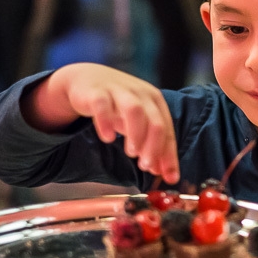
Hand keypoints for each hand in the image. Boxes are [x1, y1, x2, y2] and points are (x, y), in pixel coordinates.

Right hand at [23, 63, 179, 183]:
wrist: (87, 80)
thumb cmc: (116, 104)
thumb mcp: (137, 123)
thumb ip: (150, 145)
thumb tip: (161, 172)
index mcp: (154, 101)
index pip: (167, 130)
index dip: (169, 155)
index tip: (169, 177)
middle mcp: (140, 94)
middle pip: (155, 122)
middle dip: (154, 147)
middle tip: (146, 166)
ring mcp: (119, 91)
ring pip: (134, 110)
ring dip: (136, 134)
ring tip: (131, 153)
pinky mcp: (97, 92)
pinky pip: (103, 105)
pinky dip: (106, 123)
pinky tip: (108, 138)